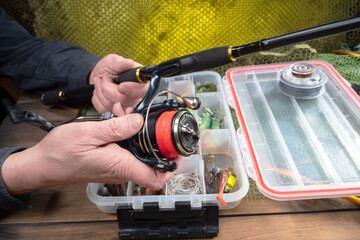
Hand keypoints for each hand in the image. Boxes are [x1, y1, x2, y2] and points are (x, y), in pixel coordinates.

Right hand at [2, 114, 179, 194]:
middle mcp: (121, 170)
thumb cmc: (61, 152)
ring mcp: (116, 168)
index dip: (171, 168)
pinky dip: (129, 137)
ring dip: (141, 137)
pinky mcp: (110, 162)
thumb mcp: (88, 133)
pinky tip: (120, 122)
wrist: (43, 163)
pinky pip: (128, 152)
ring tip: (133, 117)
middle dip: (157, 143)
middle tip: (154, 122)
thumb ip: (116, 128)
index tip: (177, 151)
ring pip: (140, 155)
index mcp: (120, 165)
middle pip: (151, 163)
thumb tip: (139, 121)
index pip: (155, 177)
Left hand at [89, 54, 148, 115]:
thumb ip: (121, 62)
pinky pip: (102, 109)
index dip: (131, 89)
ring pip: (109, 105)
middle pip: (121, 99)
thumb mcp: (114, 61)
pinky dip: (97, 98)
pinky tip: (100, 91)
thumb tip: (128, 63)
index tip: (121, 86)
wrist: (100, 76)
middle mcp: (136, 98)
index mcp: (141, 84)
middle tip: (106, 78)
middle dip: (107, 87)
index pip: (141, 91)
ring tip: (102, 82)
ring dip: (100, 91)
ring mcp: (125, 107)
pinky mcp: (114, 113)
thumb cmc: (110, 68)